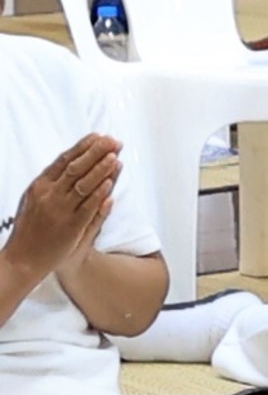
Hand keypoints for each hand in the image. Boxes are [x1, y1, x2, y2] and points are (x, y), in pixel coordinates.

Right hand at [4, 135, 120, 283]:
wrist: (24, 258)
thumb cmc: (31, 226)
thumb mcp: (34, 198)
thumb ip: (53, 180)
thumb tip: (74, 160)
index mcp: (39, 185)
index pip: (64, 160)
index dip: (84, 147)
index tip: (100, 136)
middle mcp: (48, 195)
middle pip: (76, 168)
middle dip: (96, 152)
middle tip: (113, 141)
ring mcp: (59, 210)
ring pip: (83, 185)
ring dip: (100, 169)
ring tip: (115, 156)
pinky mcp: (70, 227)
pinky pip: (87, 207)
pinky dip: (99, 194)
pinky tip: (109, 183)